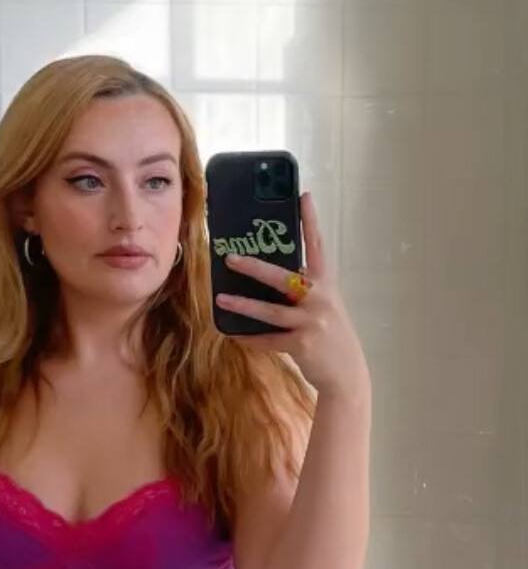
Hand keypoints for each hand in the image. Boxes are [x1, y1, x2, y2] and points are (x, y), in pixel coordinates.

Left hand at [214, 193, 368, 398]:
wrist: (346, 372)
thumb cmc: (330, 334)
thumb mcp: (324, 305)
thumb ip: (304, 290)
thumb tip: (269, 277)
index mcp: (326, 284)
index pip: (318, 246)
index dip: (310, 221)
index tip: (303, 195)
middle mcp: (320, 299)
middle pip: (283, 278)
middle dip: (255, 267)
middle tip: (231, 257)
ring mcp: (311, 322)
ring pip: (270, 312)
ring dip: (243, 306)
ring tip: (221, 299)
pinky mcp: (302, 344)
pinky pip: (268, 340)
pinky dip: (251, 339)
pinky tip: (235, 335)